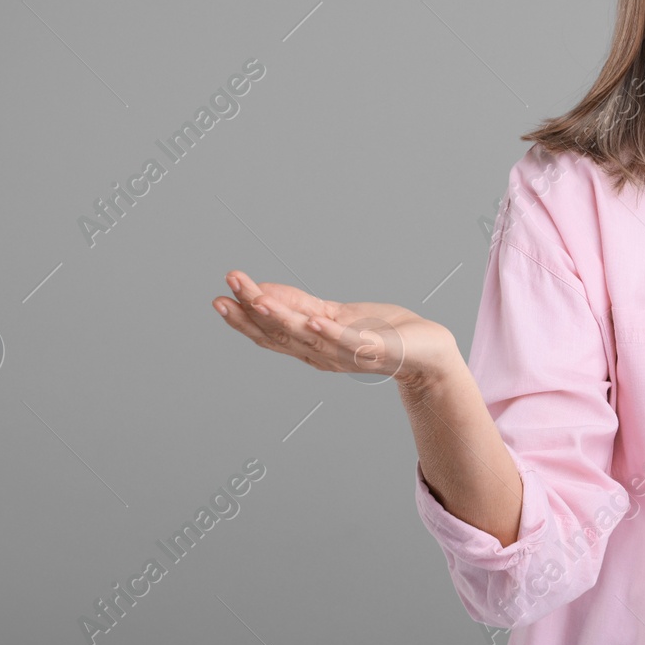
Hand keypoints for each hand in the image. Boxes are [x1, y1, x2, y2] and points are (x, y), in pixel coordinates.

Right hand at [213, 269, 457, 385]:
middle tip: (221, 297)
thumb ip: (299, 306)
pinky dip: (330, 333)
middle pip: (279, 334)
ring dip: (281, 318)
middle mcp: (322, 352)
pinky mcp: (373, 349)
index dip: (244, 317)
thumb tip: (261, 292)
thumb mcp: (332, 314)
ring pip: (307, 336)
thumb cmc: (379, 330)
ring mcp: (347, 352)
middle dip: (248, 316)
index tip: (219, 298)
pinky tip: (315, 320)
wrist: (424, 352)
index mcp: (311, 343)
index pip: (271, 330)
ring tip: (257, 300)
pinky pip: (349, 342)